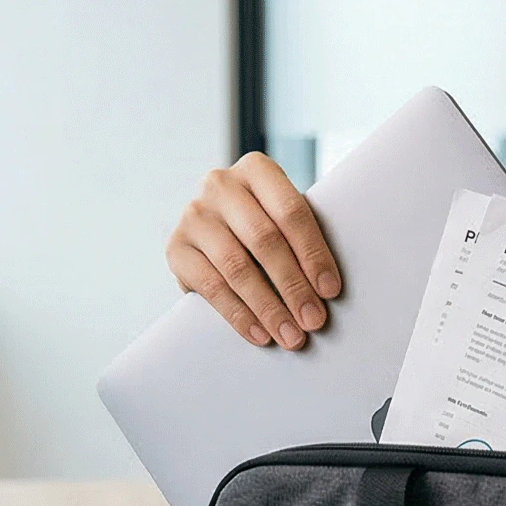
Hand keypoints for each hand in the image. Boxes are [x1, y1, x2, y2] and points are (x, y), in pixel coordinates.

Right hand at [166, 152, 341, 348]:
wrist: (212, 234)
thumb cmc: (263, 227)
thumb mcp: (281, 220)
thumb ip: (300, 239)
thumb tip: (326, 290)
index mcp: (256, 170)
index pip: (290, 212)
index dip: (313, 254)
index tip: (330, 291)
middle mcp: (220, 184)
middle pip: (264, 240)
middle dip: (293, 286)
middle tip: (313, 321)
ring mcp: (194, 214)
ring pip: (237, 267)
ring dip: (268, 307)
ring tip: (291, 335)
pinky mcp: (175, 247)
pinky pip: (211, 287)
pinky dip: (239, 315)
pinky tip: (260, 334)